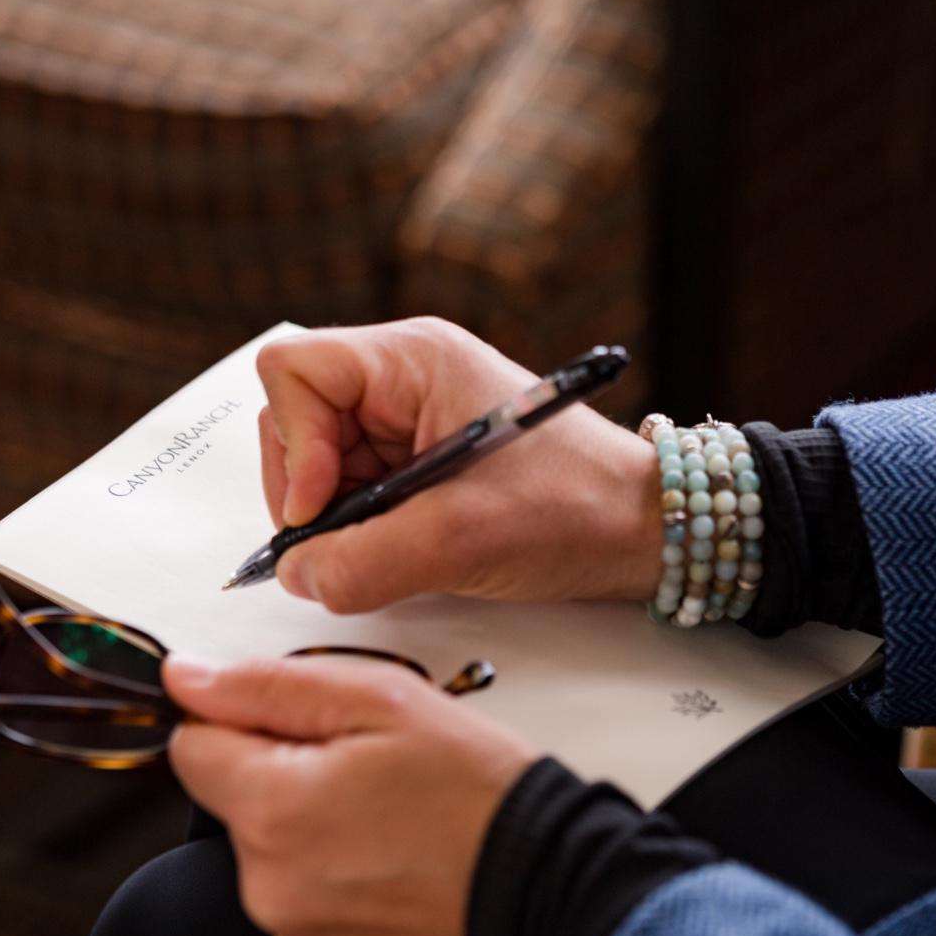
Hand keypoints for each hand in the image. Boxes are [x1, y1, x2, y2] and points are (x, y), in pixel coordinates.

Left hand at [165, 652, 539, 935]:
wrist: (552, 892)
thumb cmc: (480, 795)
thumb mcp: (381, 701)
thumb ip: (269, 686)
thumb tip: (186, 679)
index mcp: (272, 810)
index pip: (195, 749)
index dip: (249, 723)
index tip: (307, 728)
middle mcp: (270, 889)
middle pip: (239, 809)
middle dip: (289, 781)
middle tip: (374, 774)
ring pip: (275, 864)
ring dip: (316, 840)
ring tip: (395, 826)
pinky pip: (309, 917)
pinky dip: (343, 893)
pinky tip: (399, 872)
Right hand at [256, 317, 659, 612]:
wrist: (643, 530)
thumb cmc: (574, 509)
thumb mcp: (459, 541)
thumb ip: (362, 562)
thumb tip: (298, 576)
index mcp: (412, 359)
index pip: (293, 370)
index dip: (293, 443)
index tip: (325, 506)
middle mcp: (401, 377)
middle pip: (293, 420)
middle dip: (309, 490)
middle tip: (353, 542)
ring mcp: (406, 420)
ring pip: (316, 465)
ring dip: (337, 518)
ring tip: (394, 547)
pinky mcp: (415, 463)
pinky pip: (351, 493)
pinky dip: (361, 530)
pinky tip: (404, 550)